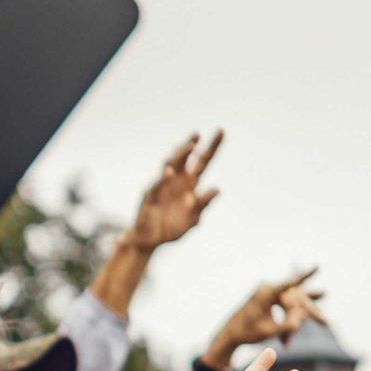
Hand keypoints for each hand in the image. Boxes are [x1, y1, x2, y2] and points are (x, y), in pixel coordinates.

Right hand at [119, 128, 223, 254]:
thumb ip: (203, 204)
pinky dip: (162, 178)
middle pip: (185, 157)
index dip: (212, 146)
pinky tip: (169, 173)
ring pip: (170, 163)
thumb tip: (217, 189)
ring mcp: (162, 185)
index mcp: (190, 183)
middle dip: (190, 145)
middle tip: (198, 135)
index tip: (221, 130)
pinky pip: (157, 184)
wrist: (149, 241)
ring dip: (179, 154)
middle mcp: (177, 179)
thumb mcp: (192, 219)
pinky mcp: (150, 195)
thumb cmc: (172, 228)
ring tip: (191, 146)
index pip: (203, 160)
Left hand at [202, 268, 325, 362]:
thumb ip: (287, 325)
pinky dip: (294, 314)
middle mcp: (269, 288)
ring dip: (303, 312)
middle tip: (324, 322)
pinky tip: (317, 297)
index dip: (306, 275)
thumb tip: (303, 316)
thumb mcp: (269, 332)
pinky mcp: (271, 298)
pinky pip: (288, 302)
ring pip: (294, 300)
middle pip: (296, 297)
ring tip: (324, 297)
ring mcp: (270, 292)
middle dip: (308, 313)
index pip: (290, 283)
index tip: (317, 266)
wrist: (231, 334)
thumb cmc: (247, 332)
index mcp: (266, 292)